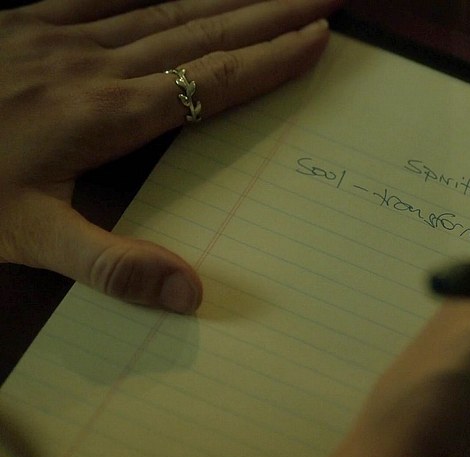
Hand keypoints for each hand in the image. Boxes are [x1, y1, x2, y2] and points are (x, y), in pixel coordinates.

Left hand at [0, 0, 341, 312]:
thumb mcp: (29, 240)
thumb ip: (112, 265)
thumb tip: (192, 294)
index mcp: (107, 118)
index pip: (211, 82)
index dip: (270, 60)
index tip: (319, 37)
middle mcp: (98, 65)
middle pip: (204, 32)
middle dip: (272, 12)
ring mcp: (66, 33)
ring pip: (169, 6)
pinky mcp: (35, 16)